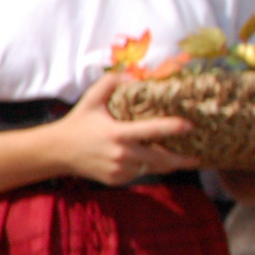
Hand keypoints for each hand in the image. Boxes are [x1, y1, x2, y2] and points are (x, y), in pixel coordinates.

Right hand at [54, 72, 199, 184]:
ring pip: (151, 168)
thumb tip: (134, 75)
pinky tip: (154, 160)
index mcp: (118, 133)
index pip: (152, 130)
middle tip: (197, 157)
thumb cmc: (78, 122)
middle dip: (181, 160)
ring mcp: (119, 170)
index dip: (174, 128)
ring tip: (184, 160)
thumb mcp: (92, 99)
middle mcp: (121, 154)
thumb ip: (112, 82)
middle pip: (160, 159)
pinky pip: (139, 173)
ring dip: (166, 164)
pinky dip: (147, 167)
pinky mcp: (116, 179)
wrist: (57, 152)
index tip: (191, 125)